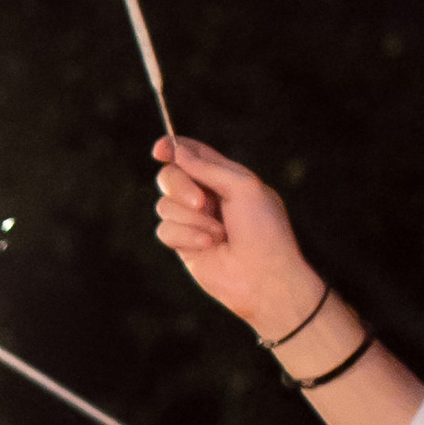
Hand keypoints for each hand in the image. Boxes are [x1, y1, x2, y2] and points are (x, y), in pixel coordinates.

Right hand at [153, 136, 325, 339]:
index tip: (159, 150)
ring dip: (192, 219)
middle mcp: (206, 197)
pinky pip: (165, 230)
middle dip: (180, 186)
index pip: (193, 154)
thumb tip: (177, 152)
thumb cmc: (263, 230)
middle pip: (170, 176)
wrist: (264, 277)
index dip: (173, 147)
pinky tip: (210, 247)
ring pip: (164, 205)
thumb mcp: (242, 187)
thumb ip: (207, 167)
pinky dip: (187, 237)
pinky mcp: (182, 244)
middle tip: (200, 202)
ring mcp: (193, 221)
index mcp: (225, 178)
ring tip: (219, 235)